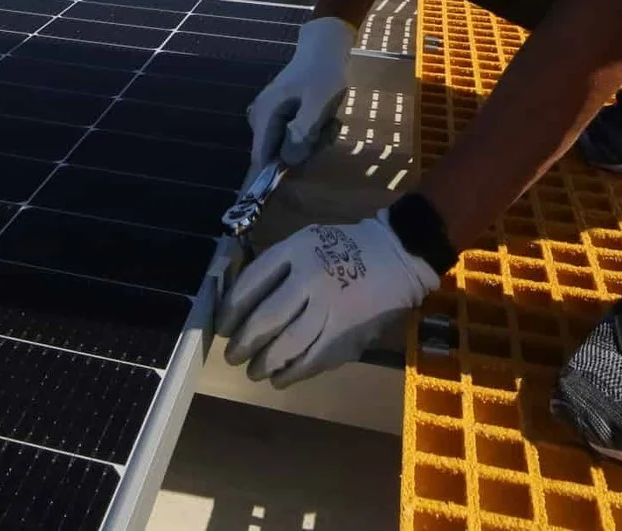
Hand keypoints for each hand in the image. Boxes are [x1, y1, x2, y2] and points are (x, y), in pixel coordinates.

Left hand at [217, 213, 437, 385]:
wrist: (397, 256)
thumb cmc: (342, 248)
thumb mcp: (304, 242)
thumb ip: (275, 268)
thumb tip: (240, 305)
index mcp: (296, 251)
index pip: (250, 284)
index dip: (231, 311)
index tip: (223, 327)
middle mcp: (310, 279)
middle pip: (265, 320)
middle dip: (243, 344)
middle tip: (233, 356)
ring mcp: (331, 310)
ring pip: (287, 346)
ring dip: (265, 364)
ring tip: (254, 372)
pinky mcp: (348, 335)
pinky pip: (313, 361)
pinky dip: (292, 373)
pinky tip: (280, 378)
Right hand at [248, 16, 353, 172]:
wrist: (325, 47)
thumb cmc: (322, 74)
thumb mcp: (318, 104)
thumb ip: (302, 133)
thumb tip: (287, 161)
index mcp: (265, 116)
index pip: (260, 159)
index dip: (276, 172)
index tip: (300, 167)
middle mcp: (261, 119)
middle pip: (277, 156)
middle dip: (306, 151)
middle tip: (327, 131)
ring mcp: (270, 118)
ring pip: (289, 148)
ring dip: (313, 142)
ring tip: (330, 122)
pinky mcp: (281, 117)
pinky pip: (294, 138)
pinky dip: (313, 134)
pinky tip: (326, 120)